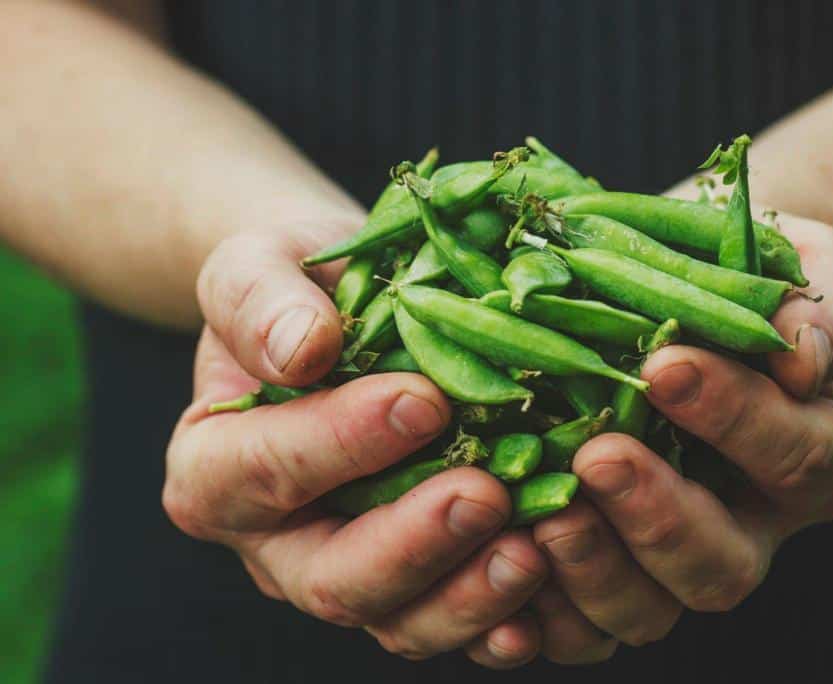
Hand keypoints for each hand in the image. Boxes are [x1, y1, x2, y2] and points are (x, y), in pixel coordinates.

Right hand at [164, 223, 548, 668]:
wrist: (336, 320)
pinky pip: (453, 621)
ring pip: (399, 619)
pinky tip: (550, 583)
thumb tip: (301, 348)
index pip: (264, 470)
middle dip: (412, 544)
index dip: (340, 444)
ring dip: (468, 597)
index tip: (422, 401)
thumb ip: (258, 301)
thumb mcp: (255, 264)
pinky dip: (501, 616)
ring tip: (533, 550)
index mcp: (214, 468)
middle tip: (484, 495)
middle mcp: (276, 542)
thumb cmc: (292, 290)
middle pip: (332, 578)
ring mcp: (348, 570)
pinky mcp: (414, 584)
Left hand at [529, 212, 832, 661]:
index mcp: (814, 452)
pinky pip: (583, 627)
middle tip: (597, 456)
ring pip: (651, 610)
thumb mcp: (801, 264)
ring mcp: (677, 559)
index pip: (796, 455)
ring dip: (595, 572)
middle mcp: (752, 523)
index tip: (665, 366)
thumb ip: (819, 306)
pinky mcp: (612, 574)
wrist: (693, 289)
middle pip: (724, 565)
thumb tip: (803, 357)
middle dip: (659, 517)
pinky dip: (544, 612)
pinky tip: (504, 560)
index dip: (737, 419)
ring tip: (545, 516)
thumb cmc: (748, 272)